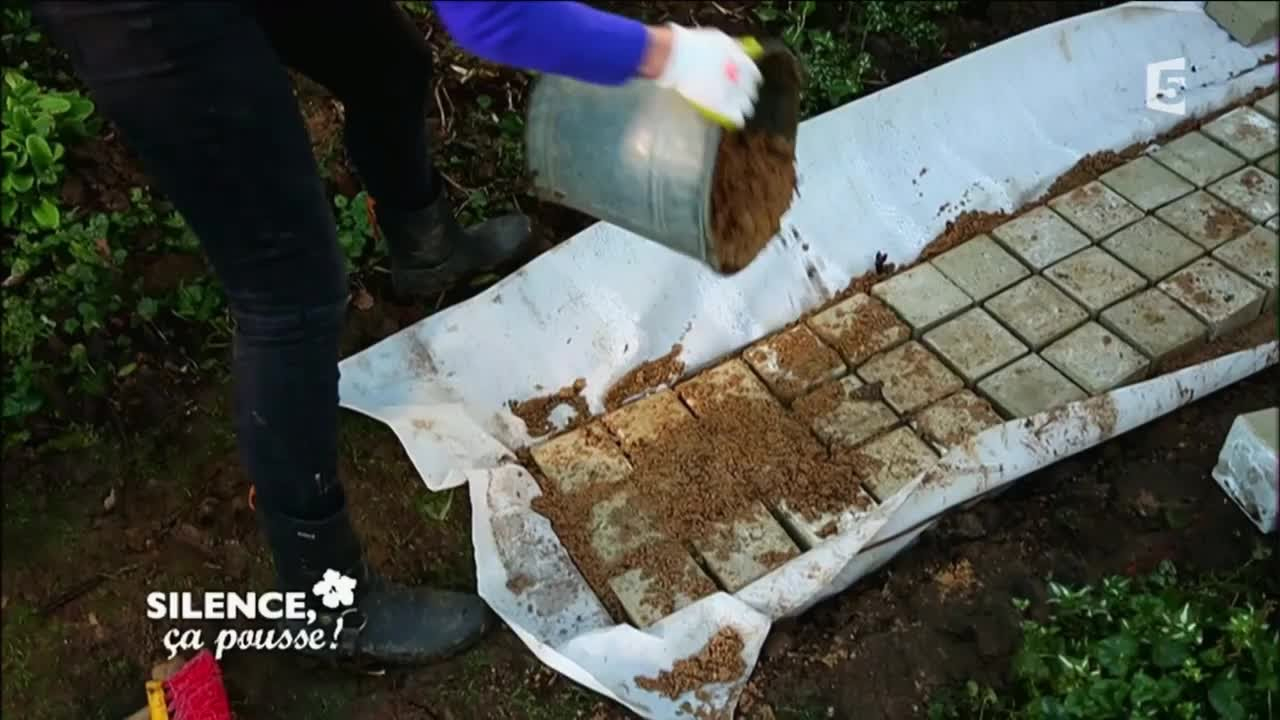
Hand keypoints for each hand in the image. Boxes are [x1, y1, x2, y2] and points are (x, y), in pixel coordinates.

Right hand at [648, 24, 762, 129]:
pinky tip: (739, 121)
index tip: (752, 81)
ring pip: (746, 105)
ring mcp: (730, 92)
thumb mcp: (721, 40)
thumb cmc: (696, 45)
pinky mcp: (719, 105)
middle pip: (751, 91)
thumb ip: (735, 48)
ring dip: (745, 107)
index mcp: (742, 62)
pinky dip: (737, 119)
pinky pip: (734, 116)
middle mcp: (739, 78)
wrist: (679, 57)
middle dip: (749, 93)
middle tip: (746, 95)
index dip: (753, 79)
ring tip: (744, 109)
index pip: (754, 74)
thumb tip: (743, 51)